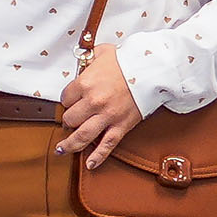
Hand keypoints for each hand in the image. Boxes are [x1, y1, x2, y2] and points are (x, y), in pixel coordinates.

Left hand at [57, 51, 145, 170]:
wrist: (154, 70)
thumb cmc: (129, 60)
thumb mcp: (103, 52)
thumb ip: (88, 58)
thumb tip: (82, 61)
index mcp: (85, 84)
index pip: (65, 98)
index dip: (68, 100)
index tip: (72, 100)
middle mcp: (93, 102)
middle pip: (70, 119)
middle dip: (69, 120)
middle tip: (71, 120)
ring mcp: (107, 116)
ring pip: (82, 136)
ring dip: (69, 145)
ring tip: (62, 149)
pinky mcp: (122, 126)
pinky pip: (107, 145)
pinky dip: (97, 156)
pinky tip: (89, 164)